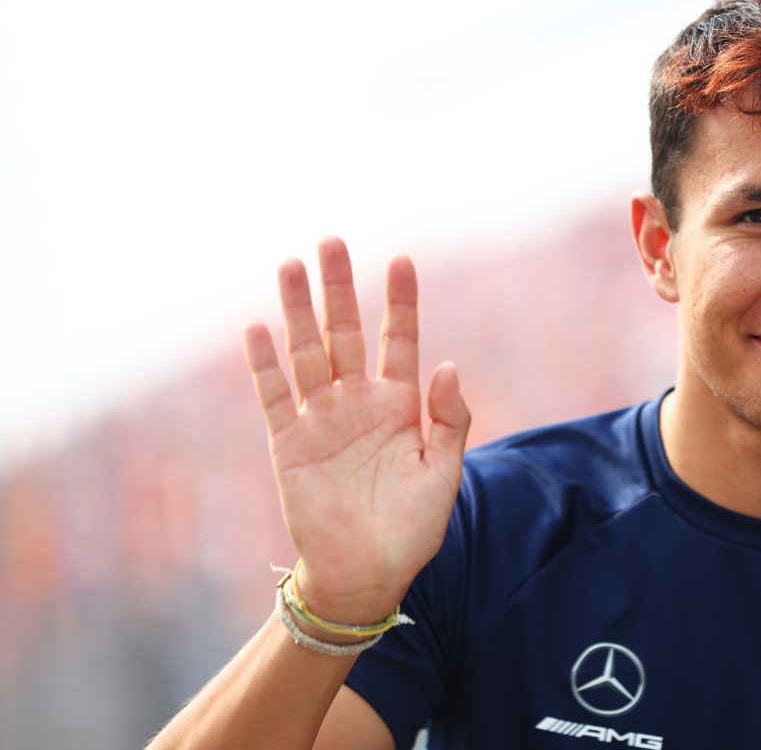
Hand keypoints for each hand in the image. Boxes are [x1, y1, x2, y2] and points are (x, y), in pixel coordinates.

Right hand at [243, 237, 470, 623]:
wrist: (367, 574)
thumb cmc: (413, 527)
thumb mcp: (443, 472)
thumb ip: (449, 418)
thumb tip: (446, 364)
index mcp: (401, 405)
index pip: (398, 338)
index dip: (399, 300)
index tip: (400, 258)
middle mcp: (358, 402)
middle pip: (345, 332)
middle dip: (338, 288)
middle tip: (330, 240)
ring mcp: (321, 420)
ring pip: (307, 353)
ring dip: (298, 310)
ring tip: (289, 264)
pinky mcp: (289, 444)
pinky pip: (274, 397)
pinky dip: (264, 364)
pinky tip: (256, 327)